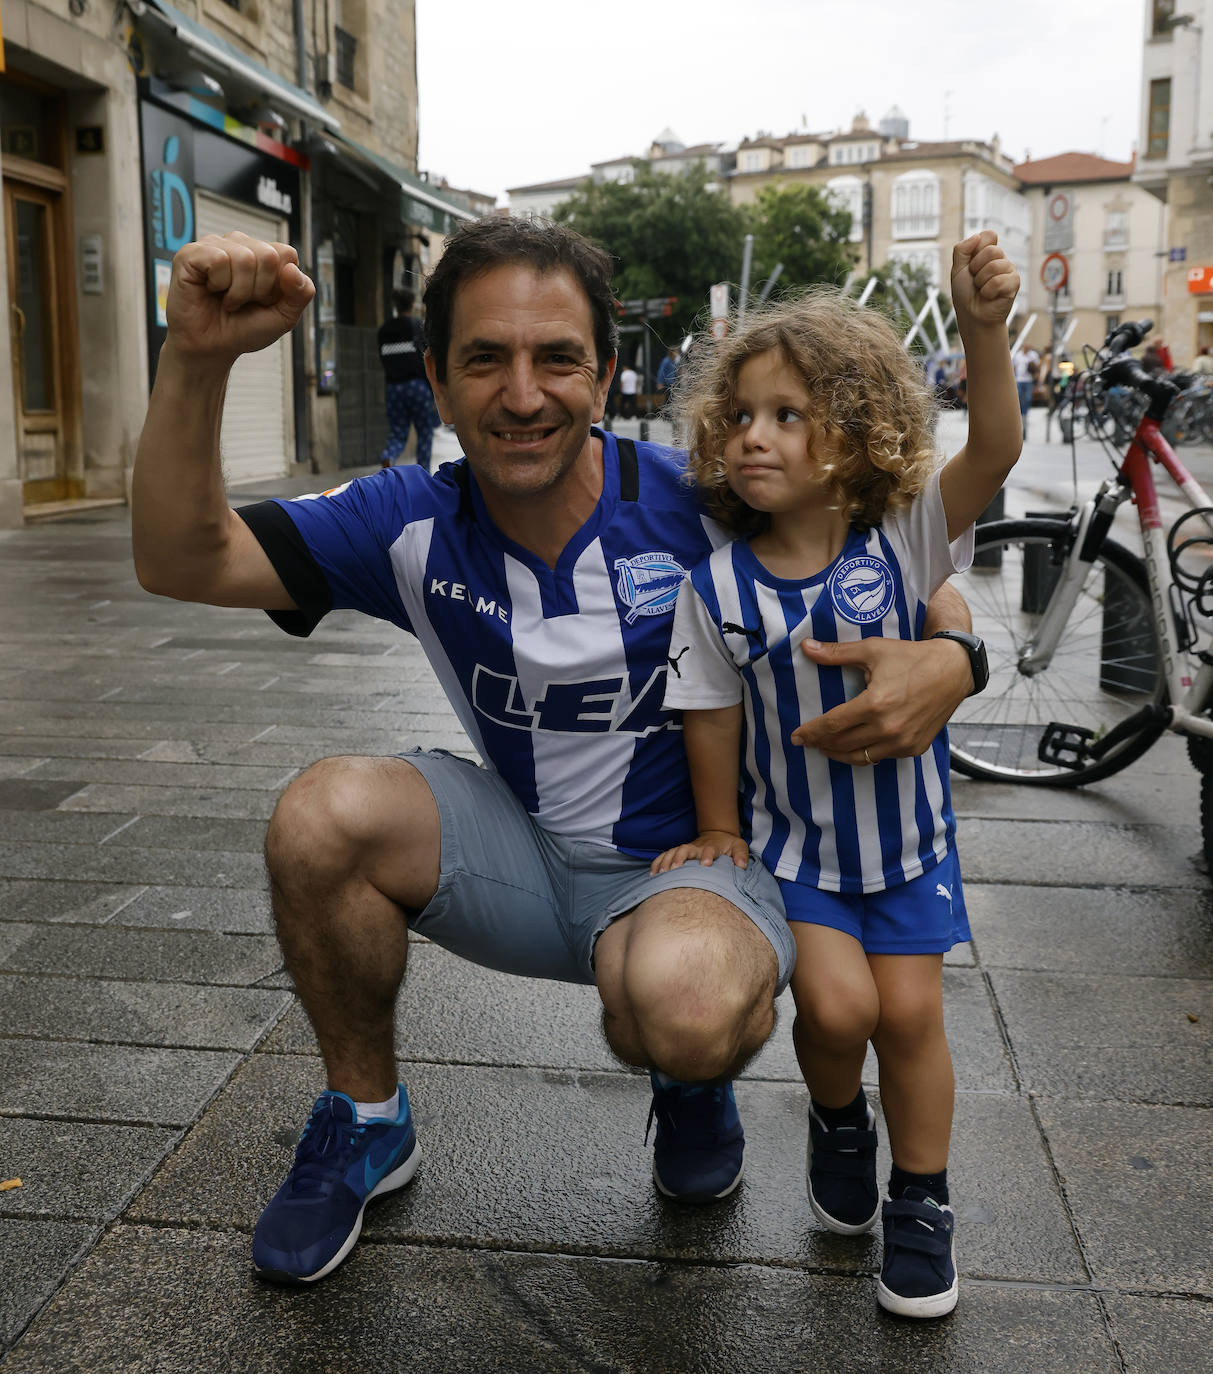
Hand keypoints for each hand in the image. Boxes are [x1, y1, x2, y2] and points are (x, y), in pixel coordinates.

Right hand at [165, 232, 314, 366]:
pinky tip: (211, 290)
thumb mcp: (284, 316)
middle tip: (244, 302)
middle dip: (260, 290)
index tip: (264, 300)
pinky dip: (219, 284)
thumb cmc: (244, 329)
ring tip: (227, 299)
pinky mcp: (192, 253)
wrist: (212, 348)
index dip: (279, 285)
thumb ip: (301, 294)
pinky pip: (219, 259)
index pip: (286, 254)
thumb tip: (292, 268)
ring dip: (239, 291)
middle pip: (268, 255)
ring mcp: (215, 245)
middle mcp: (240, 244)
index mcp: (263, 254)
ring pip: (244, 258)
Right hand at [649, 831, 748, 874]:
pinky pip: (665, 856)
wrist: (717, 834)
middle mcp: (696, 847)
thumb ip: (741, 855)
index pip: (710, 850)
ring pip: (672, 852)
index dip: (707, 856)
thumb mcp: (739, 846)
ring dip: (666, 861)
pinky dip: (657, 863)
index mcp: (712, 847)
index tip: (706, 864)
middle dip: (679, 858)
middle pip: (685, 849)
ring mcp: (686, 849)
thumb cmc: (728, 845)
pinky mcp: (678, 853)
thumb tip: (741, 866)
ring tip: (660, 874)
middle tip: (674, 869)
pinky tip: (652, 875)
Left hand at [790, 637, 971, 763]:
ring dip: (838, 754)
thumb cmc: (912, 657)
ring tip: (825, 747)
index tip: (796, 737)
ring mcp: (903, 742)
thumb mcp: (873, 650)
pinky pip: (881, 757)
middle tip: (808, 741)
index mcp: (875, 704)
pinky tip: (854, 746)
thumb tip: (806, 647)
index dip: (811, 732)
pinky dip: (864, 754)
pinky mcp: (914, 748)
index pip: (832, 725)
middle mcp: (888, 728)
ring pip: (860, 757)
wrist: (953, 670)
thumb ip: (837, 653)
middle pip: (842, 744)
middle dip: (821, 744)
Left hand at [950, 231, 1018, 330]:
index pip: (989, 235)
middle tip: (976, 280)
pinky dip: (988, 291)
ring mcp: (1009, 270)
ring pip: (994, 266)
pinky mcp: (1014, 283)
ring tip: (982, 289)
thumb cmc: (965, 294)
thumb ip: (961, 250)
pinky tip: (990, 296)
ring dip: (981, 281)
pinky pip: (999, 281)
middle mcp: (1000, 258)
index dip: (977, 249)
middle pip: (992, 250)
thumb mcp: (957, 269)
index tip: (971, 265)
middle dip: (977, 268)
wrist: (972, 316)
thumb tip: (976, 236)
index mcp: (987, 252)